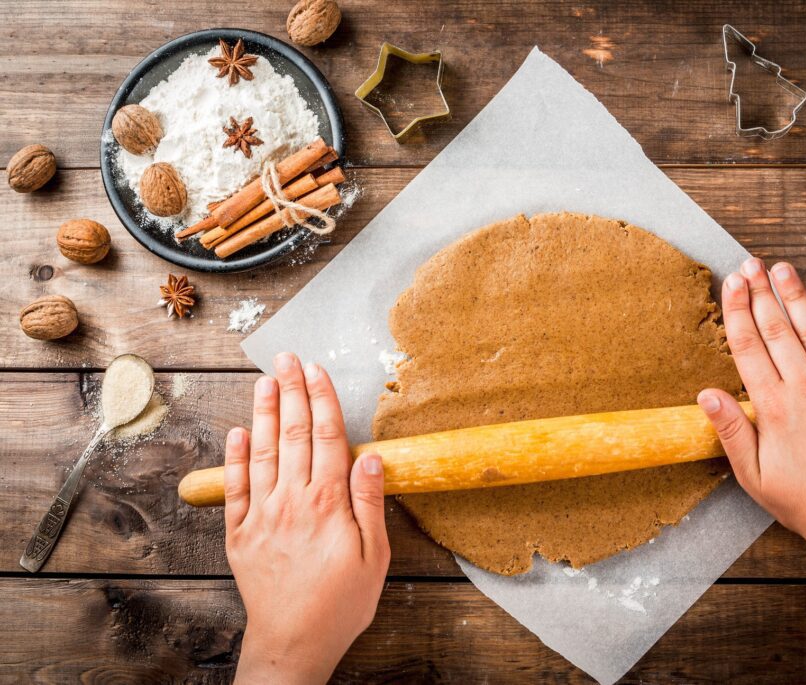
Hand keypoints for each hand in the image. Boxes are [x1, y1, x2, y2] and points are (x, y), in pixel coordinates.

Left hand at [224, 352, 389, 684]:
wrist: (294, 642)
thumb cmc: (342, 602)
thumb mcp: (375, 556)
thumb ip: (370, 503)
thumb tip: (370, 458)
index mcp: (327, 503)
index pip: (325, 437)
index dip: (322, 400)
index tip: (319, 371)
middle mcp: (291, 500)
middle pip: (291, 434)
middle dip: (291, 392)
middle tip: (288, 359)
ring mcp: (261, 515)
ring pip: (261, 452)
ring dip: (262, 413)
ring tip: (264, 381)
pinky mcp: (240, 534)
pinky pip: (234, 488)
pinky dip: (234, 458)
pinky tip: (237, 433)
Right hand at [698, 259, 805, 551]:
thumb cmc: (803, 502)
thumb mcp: (753, 476)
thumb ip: (731, 431)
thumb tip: (705, 394)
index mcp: (774, 409)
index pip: (749, 347)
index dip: (737, 311)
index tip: (731, 283)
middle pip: (777, 330)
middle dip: (760, 293)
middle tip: (750, 264)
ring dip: (797, 297)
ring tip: (782, 269)